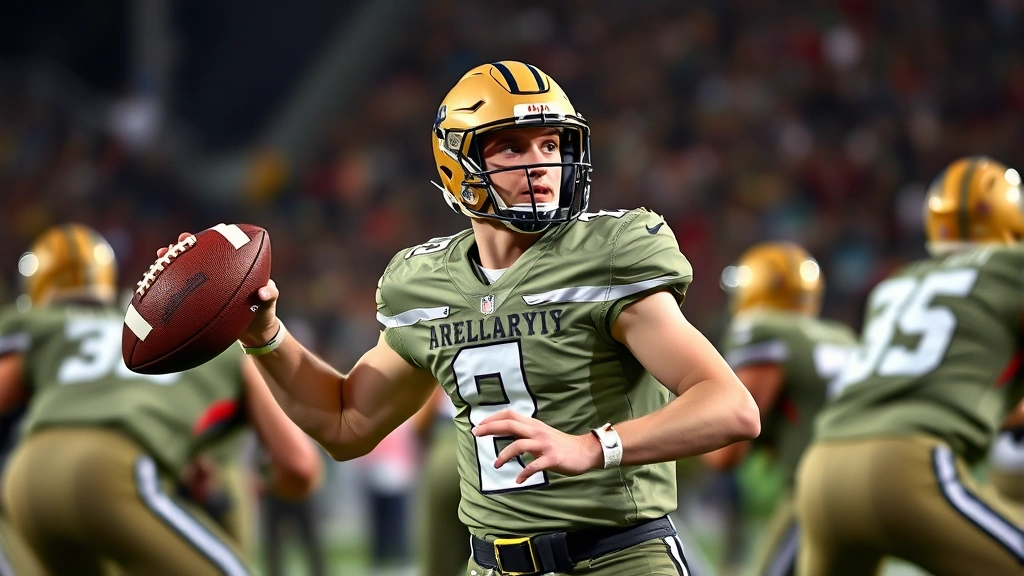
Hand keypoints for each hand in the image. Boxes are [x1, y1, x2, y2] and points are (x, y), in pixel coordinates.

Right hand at [157, 232, 280, 346]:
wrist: (255, 333)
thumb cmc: (264, 313)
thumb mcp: (269, 303)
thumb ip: (270, 295)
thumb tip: (262, 292)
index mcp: (234, 269)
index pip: (217, 248)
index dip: (205, 240)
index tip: (193, 237)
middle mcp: (217, 275)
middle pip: (196, 257)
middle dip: (182, 248)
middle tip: (171, 246)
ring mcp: (207, 288)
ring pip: (185, 272)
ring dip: (171, 264)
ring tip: (160, 257)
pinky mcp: (200, 302)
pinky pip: (184, 294)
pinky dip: (171, 289)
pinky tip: (156, 285)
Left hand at [472, 410, 603, 483]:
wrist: (585, 451)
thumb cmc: (561, 444)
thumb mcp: (542, 434)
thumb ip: (526, 432)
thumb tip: (506, 432)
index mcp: (534, 425)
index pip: (510, 415)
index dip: (493, 418)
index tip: (479, 425)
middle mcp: (537, 432)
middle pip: (510, 424)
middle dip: (490, 428)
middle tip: (476, 434)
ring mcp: (544, 445)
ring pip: (518, 445)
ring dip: (504, 456)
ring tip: (496, 465)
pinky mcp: (552, 458)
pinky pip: (534, 466)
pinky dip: (524, 474)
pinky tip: (518, 480)